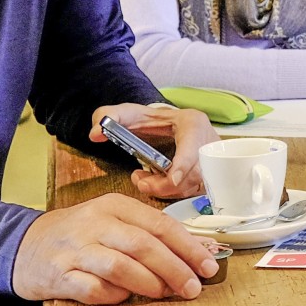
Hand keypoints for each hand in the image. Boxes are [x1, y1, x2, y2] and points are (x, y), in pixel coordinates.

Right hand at [13, 191, 219, 303]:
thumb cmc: (78, 236)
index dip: (189, 247)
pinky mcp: (59, 275)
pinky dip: (115, 296)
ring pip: (121, 267)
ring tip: (164, 293)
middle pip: (144, 245)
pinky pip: (95, 289)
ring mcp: (75, 249)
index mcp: (113, 206)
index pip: (160, 224)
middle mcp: (94, 223)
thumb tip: (191, 256)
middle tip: (193, 287)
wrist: (22, 245)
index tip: (208, 266)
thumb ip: (146, 233)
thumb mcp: (110, 221)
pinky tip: (123, 297)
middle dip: (175, 269)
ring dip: (150, 283)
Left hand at [92, 102, 215, 198]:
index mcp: (191, 122)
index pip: (192, 146)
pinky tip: (157, 185)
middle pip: (193, 172)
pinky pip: (193, 190)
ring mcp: (209, 159)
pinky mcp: (206, 173)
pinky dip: (173, 192)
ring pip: (194, 185)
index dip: (183, 165)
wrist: (161, 124)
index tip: (171, 179)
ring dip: (168, 190)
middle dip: (166, 184)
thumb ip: (106, 117)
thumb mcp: (125, 113)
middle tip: (142, 184)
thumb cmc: (147, 120)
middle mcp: (205, 140)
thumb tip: (96, 134)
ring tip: (145, 182)